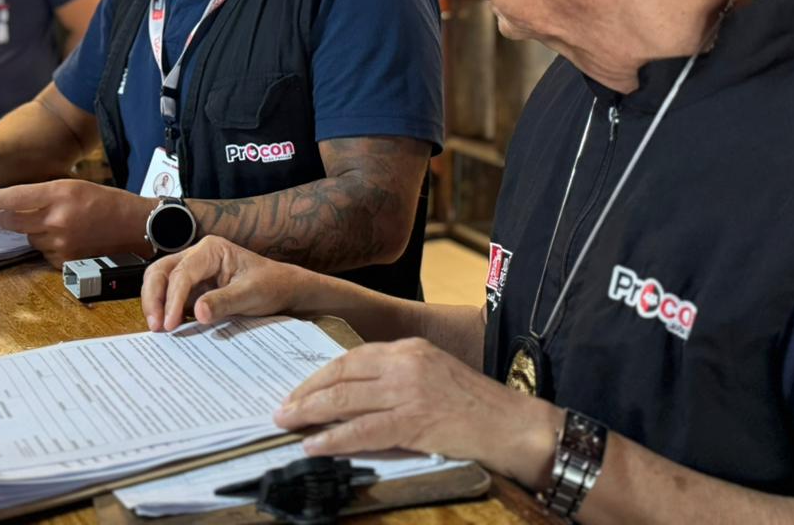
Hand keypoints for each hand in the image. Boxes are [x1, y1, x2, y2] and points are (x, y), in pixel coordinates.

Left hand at [0, 179, 147, 267]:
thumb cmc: (108, 202)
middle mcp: (57, 218)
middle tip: (7, 215)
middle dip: (6, 218)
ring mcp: (61, 242)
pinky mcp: (66, 260)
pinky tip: (68, 239)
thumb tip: (14, 202)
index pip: (14, 197)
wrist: (135, 225)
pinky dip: (49, 247)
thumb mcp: (76, 186)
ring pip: (29, 238)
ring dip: (34, 232)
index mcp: (60, 193)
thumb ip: (46, 193)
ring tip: (58, 225)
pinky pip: (44, 254)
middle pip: (12, 221)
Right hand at [141, 236, 305, 332]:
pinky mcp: (192, 290)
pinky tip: (167, 329)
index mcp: (211, 250)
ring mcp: (192, 273)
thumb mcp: (252, 294)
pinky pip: (170, 298)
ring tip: (159, 330)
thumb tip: (197, 313)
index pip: (182, 272)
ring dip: (155, 304)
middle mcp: (197, 257)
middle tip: (156, 327)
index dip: (173, 298)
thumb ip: (224, 302)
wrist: (283, 290)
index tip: (170, 324)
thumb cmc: (271, 285)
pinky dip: (165, 311)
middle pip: (160, 272)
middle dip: (153, 297)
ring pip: (160, 283)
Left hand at [274, 338, 560, 489]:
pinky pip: (363, 430)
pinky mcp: (414, 420)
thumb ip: (398, 378)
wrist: (511, 424)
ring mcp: (409, 390)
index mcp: (410, 348)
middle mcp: (406, 362)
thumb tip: (355, 397)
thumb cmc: (476, 406)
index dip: (320, 375)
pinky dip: (333, 438)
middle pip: (342, 374)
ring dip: (310, 413)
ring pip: (345, 399)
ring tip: (287, 424)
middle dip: (307, 392)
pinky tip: (314, 445)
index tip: (300, 389)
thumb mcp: (434, 375)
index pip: (352, 357)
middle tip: (282, 408)